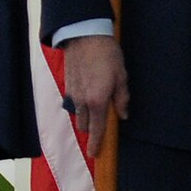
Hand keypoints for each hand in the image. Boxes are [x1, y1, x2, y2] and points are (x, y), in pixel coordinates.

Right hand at [62, 35, 128, 157]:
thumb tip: (123, 115)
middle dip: (91, 129)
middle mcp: (82, 102)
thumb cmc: (106, 55)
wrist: (84, 35)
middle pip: (84, 125)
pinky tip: (87, 93)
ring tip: (95, 106)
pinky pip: (73, 102)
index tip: (95, 154)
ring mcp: (73, 94)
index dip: (96, 143)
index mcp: (98, 101)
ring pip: (77, 115)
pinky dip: (79, 104)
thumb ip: (122, 98)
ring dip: (85, 116)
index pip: (97, 129)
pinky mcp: (67, 85)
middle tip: (101, 124)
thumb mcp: (121, 76)